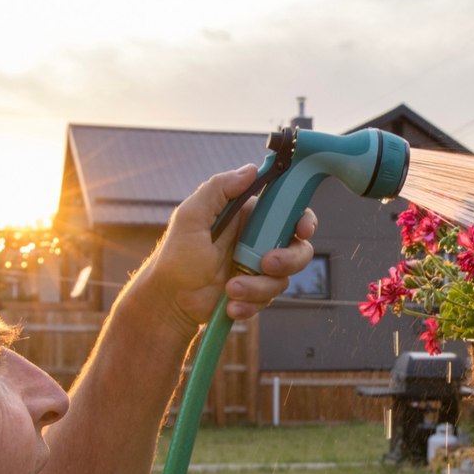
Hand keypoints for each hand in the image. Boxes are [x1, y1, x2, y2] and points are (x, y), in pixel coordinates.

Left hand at [138, 164, 317, 330]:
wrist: (170, 300)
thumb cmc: (176, 257)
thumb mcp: (191, 216)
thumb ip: (218, 189)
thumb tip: (251, 170)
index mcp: (248, 217)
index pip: (288, 211)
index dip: (303, 219)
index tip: (302, 229)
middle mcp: (258, 242)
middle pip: (298, 247)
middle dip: (288, 259)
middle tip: (266, 264)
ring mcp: (259, 270)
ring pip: (283, 278)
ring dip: (258, 286)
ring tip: (231, 289)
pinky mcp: (256, 293)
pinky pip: (269, 299)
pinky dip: (250, 303)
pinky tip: (230, 303)